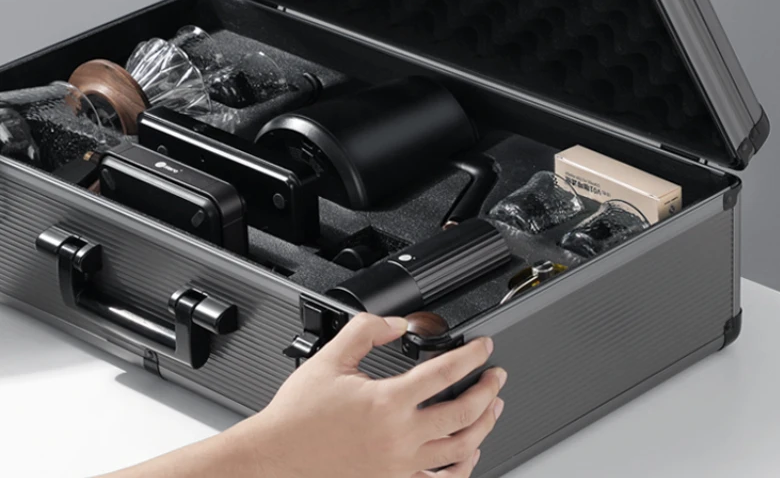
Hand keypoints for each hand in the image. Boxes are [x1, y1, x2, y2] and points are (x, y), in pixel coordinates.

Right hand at [233, 314, 506, 476]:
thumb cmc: (298, 416)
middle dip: (489, 390)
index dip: (471, 356)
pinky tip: (468, 455)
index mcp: (388, 402)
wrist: (276, 459)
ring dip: (483, 426)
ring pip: (460, 449)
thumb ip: (366, 331)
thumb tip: (397, 323)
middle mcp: (400, 437)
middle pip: (464, 413)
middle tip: (496, 376)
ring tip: (492, 409)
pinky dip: (461, 469)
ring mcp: (400, 467)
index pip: (445, 373)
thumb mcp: (330, 358)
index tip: (484, 348)